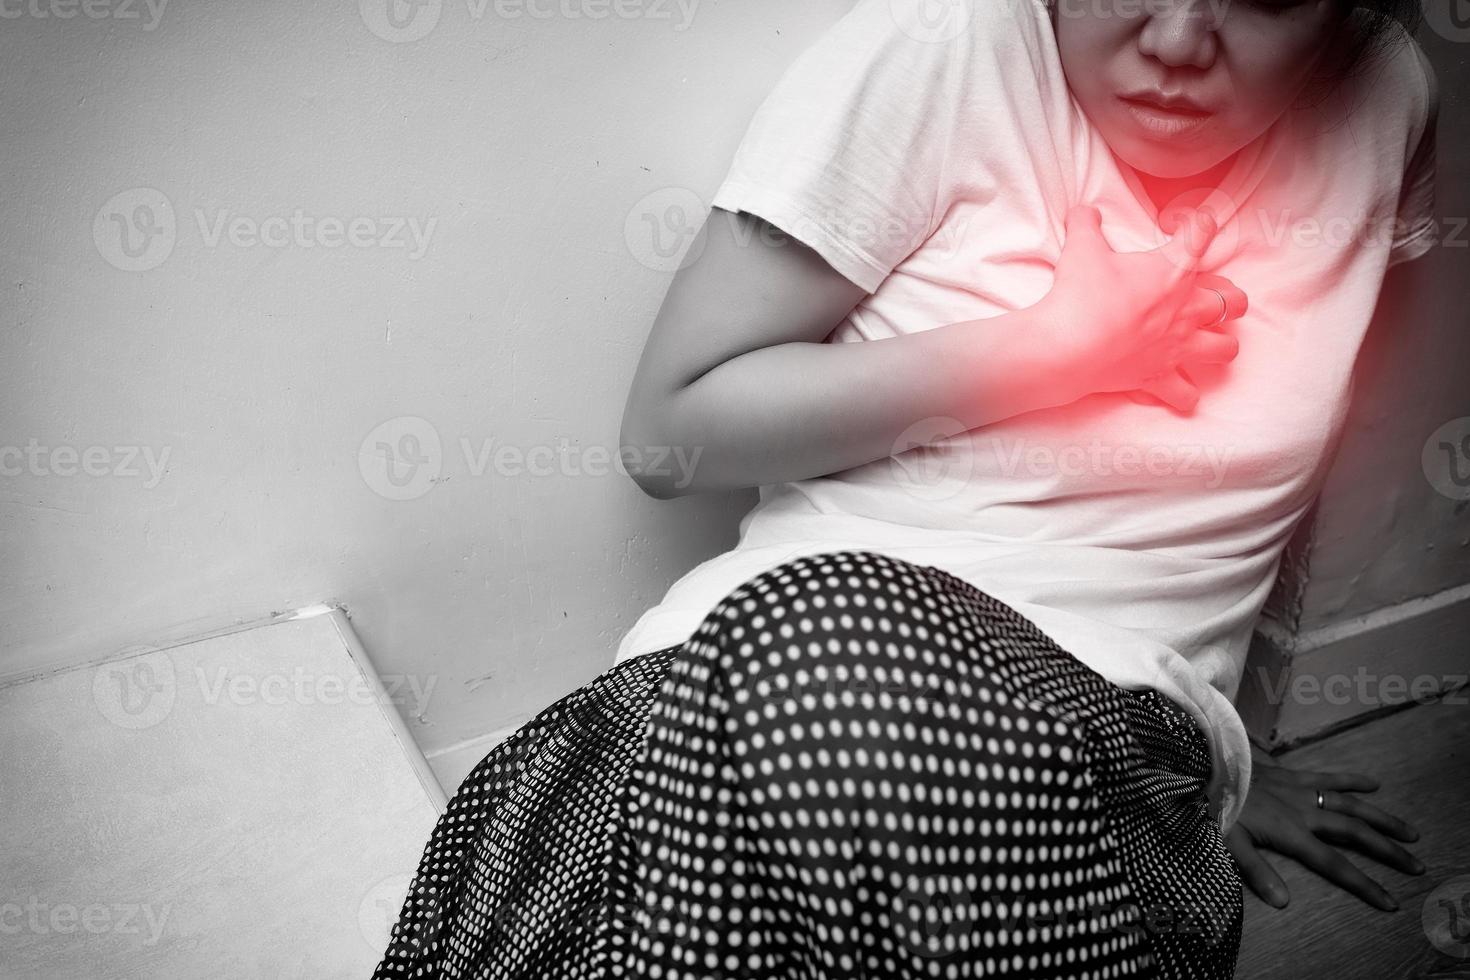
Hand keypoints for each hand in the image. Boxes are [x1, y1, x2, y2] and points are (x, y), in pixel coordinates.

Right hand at [1040, 204, 1245, 412]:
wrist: (1068, 346)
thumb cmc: (1080, 295)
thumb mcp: (1080, 248)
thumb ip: (1086, 224)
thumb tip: (1084, 211)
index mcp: (1173, 271)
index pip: (1202, 232)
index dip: (1193, 222)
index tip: (1174, 226)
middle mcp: (1186, 310)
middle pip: (1233, 301)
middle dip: (1226, 296)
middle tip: (1204, 293)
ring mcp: (1177, 347)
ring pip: (1225, 349)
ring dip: (1219, 344)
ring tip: (1203, 340)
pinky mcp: (1158, 377)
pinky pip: (1186, 395)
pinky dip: (1184, 393)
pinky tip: (1176, 386)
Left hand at [1225, 753, 1424, 911]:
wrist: (1206, 764)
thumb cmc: (1216, 806)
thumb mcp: (1229, 843)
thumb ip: (1257, 871)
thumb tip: (1283, 902)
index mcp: (1292, 833)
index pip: (1335, 865)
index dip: (1364, 884)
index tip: (1389, 901)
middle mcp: (1305, 811)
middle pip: (1355, 834)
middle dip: (1387, 851)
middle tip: (1416, 865)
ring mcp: (1302, 791)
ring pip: (1352, 806)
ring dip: (1382, 819)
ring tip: (1409, 833)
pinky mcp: (1294, 774)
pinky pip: (1329, 777)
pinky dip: (1352, 780)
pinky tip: (1374, 784)